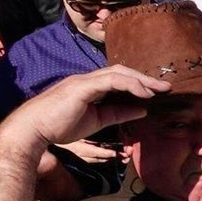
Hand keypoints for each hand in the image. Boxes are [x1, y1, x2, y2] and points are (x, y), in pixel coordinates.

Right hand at [0, 66, 167, 159]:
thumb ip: (119, 113)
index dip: (140, 83)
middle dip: (145, 78)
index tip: (159, 92)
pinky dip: (130, 85)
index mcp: (91, 86)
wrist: (34, 130)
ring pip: (118, 72)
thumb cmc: (60, 125)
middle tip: (167, 87)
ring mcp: (84, 81)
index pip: (119, 78)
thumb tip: (142, 110)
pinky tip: (144, 93)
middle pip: (122, 71)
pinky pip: (111, 80)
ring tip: (160, 89)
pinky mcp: (81, 86)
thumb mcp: (98, 120)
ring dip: (142, 80)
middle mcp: (88, 79)